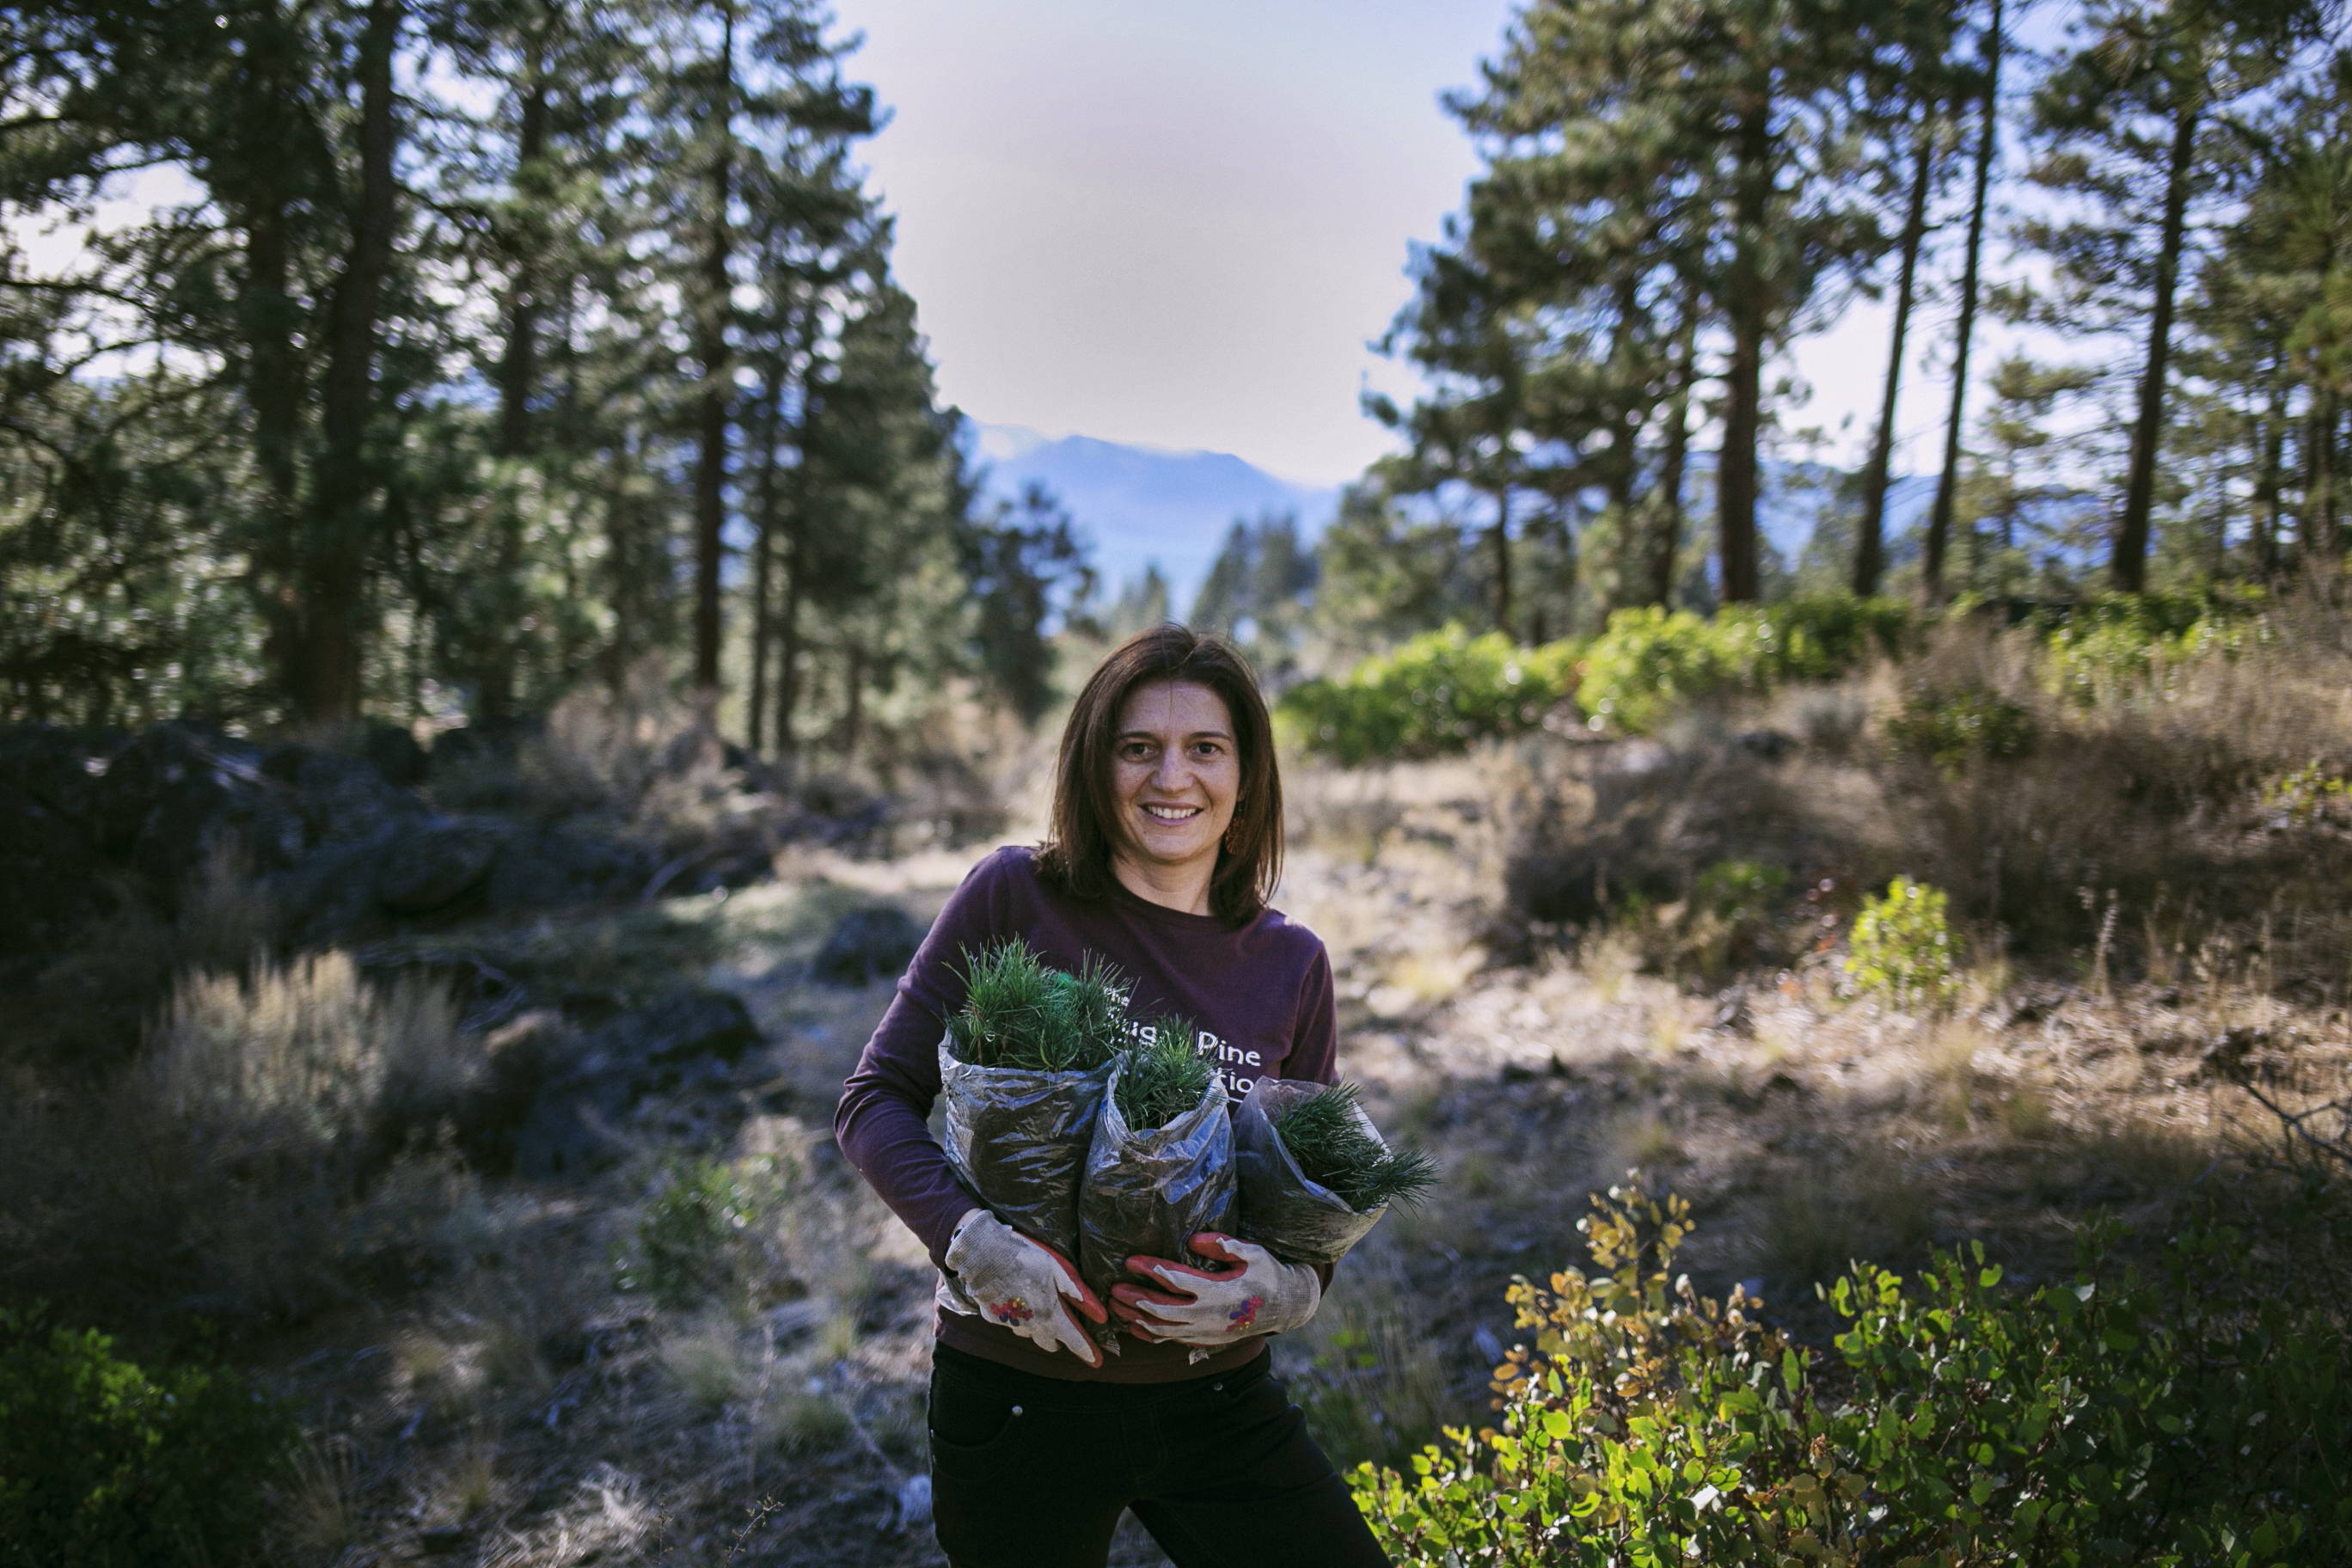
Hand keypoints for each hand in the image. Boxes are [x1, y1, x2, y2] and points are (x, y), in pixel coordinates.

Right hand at [943, 1209, 1106, 1367]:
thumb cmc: (1025, 1256)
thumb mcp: (1058, 1269)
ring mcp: (1009, 1323)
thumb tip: (1102, 1317)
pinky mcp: (992, 1317)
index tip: (1097, 1361)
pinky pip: (1010, 1321)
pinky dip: (1016, 1314)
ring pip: (1029, 1332)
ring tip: (1036, 1303)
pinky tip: (1014, 1296)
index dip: (1088, 1351)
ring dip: (1036, 1325)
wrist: (982, 1251)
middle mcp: (1030, 1326)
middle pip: (1050, 1342)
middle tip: (1063, 1323)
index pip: (1074, 1341)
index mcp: (1050, 1315)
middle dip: (1058, 1337)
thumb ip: (1079, 1295)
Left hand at [1109, 1233, 1319, 1346]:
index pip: (1175, 1279)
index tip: (1130, 1259)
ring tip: (1115, 1307)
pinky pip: (1171, 1341)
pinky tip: (1133, 1326)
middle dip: (1134, 1298)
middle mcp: (1207, 1315)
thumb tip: (1193, 1241)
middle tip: (1113, 1288)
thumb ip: (1224, 1245)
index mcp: (1217, 1291)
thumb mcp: (1252, 1253)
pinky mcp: (1203, 1341)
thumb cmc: (1267, 1274)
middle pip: (1160, 1309)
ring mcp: (1204, 1332)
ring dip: (1136, 1318)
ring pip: (1161, 1330)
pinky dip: (1149, 1335)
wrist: (1284, 1307)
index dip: (1151, 1269)